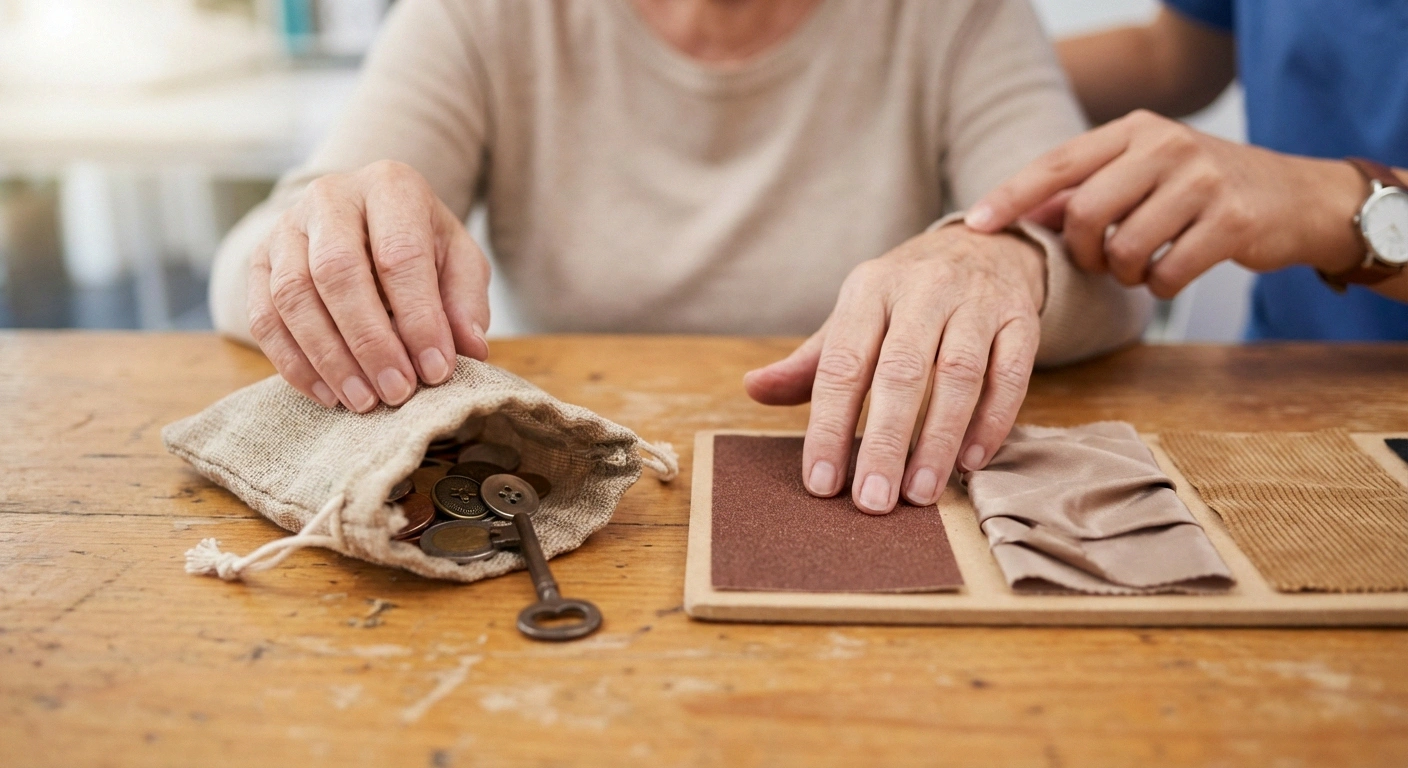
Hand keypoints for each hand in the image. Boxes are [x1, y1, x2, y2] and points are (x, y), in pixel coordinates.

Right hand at [247, 160, 490, 411]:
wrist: (367, 221)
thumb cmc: (420, 245)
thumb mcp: (458, 261)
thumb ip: (466, 301)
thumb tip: (470, 348)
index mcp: (390, 186)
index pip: (400, 254)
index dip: (419, 318)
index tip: (436, 370)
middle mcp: (330, 197)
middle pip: (337, 272)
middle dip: (369, 341)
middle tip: (397, 392)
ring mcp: (286, 227)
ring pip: (293, 296)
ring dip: (329, 358)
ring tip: (364, 402)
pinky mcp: (259, 261)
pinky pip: (264, 317)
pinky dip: (294, 363)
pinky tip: (329, 394)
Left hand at [745, 226, 1044, 513]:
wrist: (984, 246)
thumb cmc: (905, 298)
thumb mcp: (854, 317)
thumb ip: (810, 362)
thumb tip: (754, 389)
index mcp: (869, 290)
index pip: (842, 364)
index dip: (828, 425)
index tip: (820, 482)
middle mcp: (922, 291)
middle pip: (901, 372)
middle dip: (884, 443)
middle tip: (873, 502)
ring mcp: (976, 303)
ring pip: (959, 375)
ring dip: (938, 440)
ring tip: (921, 495)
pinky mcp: (1022, 319)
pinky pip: (1011, 375)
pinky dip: (992, 422)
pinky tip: (970, 463)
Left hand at [964, 110, 1363, 298]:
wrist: (1297, 197)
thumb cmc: (1204, 189)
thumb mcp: (1145, 172)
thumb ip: (1088, 188)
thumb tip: (1023, 212)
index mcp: (1134, 129)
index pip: (1057, 163)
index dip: (1012, 197)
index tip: (975, 225)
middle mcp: (1166, 146)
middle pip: (1085, 213)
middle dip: (1081, 252)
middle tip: (1097, 262)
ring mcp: (1202, 181)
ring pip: (1123, 248)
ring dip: (1122, 273)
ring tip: (1140, 267)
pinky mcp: (1231, 221)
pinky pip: (1166, 274)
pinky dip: (1159, 286)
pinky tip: (1171, 274)